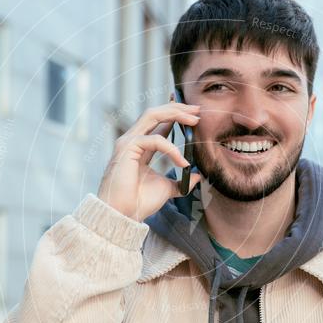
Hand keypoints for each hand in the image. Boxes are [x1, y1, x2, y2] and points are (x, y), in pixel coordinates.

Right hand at [97, 102, 203, 221]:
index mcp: (141, 146)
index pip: (158, 122)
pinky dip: (171, 149)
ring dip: (175, 114)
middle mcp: (133, 140)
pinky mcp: (127, 148)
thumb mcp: (168, 189)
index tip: (196, 113)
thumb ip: (181, 181)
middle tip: (198, 110)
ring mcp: (128, 142)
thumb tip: (197, 176)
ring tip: (195, 121)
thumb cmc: (139, 202)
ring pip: (152, 115)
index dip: (176, 113)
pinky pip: (154, 140)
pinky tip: (182, 162)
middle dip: (178, 108)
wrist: (124, 215)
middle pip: (156, 112)